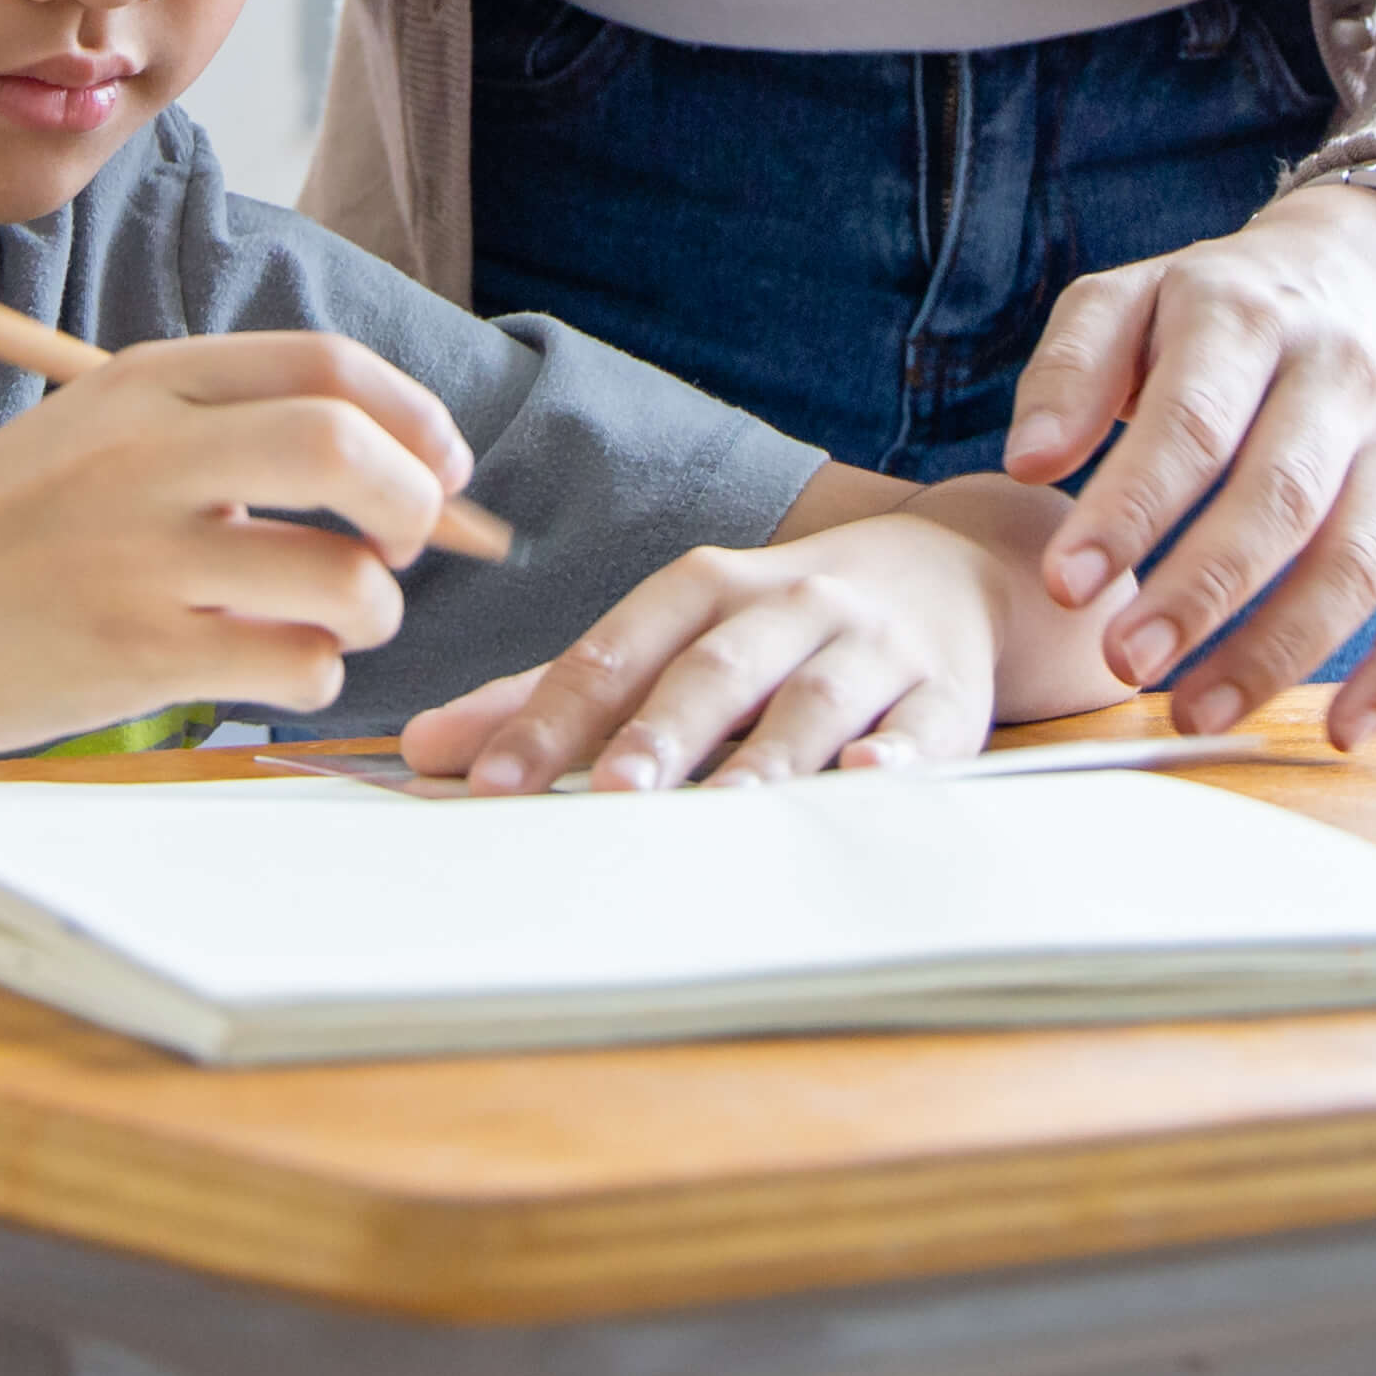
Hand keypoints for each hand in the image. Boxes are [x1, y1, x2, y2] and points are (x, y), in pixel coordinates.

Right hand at [0, 333, 479, 753]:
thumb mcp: (95, 434)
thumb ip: (220, 433)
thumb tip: (403, 471)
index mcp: (143, 382)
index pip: (325, 367)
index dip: (414, 418)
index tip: (440, 467)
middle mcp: (144, 455)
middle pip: (345, 448)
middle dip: (414, 504)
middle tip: (405, 545)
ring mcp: (136, 558)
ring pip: (340, 577)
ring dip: (371, 610)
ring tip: (326, 621)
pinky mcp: (130, 656)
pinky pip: (294, 665)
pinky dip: (311, 673)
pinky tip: (262, 669)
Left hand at [397, 495, 1071, 795]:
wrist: (952, 567)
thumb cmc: (782, 619)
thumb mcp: (676, 632)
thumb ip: (558, 692)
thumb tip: (423, 748)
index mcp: (707, 588)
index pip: (616, 650)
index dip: (549, 716)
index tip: (487, 782)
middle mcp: (787, 605)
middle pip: (713, 670)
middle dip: (660, 733)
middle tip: (608, 793)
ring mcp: (870, 648)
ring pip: (812, 702)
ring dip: (765, 756)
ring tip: (723, 809)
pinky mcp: (945, 693)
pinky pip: (920, 725)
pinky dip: (896, 753)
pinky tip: (868, 777)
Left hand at [1002, 184, 1375, 749]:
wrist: (1358, 278)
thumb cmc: (1214, 313)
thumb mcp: (1127, 300)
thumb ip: (1069, 371)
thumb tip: (1026, 461)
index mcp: (1247, 322)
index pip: (1192, 422)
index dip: (1130, 508)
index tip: (1065, 585)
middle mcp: (1339, 381)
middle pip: (1280, 498)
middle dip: (1200, 592)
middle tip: (1123, 663)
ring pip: (1355, 562)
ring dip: (1278, 650)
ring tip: (1194, 714)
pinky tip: (1341, 732)